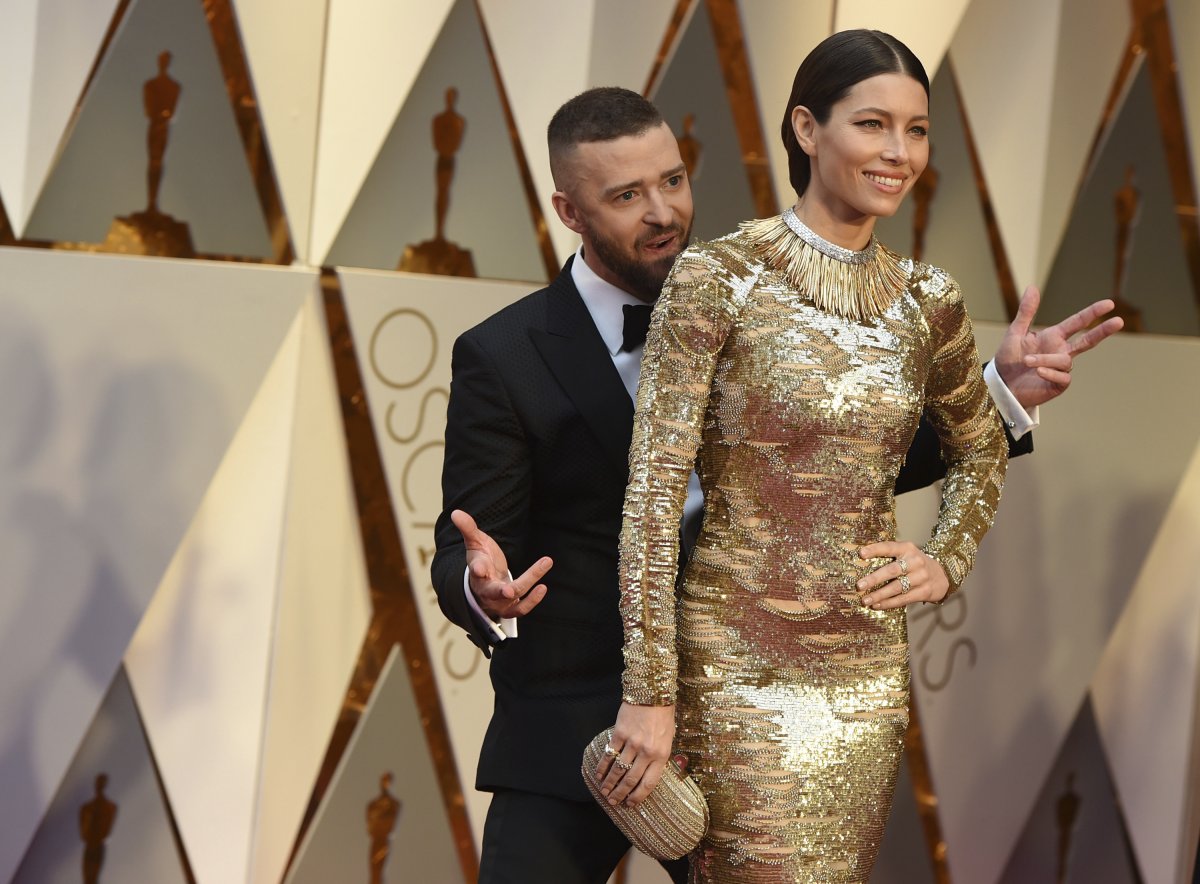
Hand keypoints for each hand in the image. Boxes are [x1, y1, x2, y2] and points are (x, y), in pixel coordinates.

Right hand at [451, 509, 550, 619]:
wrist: (485, 582)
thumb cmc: (481, 559)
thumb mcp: (475, 542)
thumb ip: (468, 528)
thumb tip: (455, 512)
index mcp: (476, 572)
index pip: (475, 570)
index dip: (477, 569)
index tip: (478, 568)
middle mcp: (485, 589)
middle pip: (490, 593)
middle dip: (499, 592)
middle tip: (508, 591)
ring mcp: (498, 600)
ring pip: (511, 597)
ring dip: (527, 586)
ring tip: (544, 567)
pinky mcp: (510, 606)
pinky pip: (521, 608)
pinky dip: (532, 601)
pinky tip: (543, 587)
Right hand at [597, 702, 674, 807]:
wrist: (653, 692)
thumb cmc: (663, 715)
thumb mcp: (669, 738)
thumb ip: (660, 757)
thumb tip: (650, 774)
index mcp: (661, 755)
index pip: (649, 784)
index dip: (638, 797)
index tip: (630, 804)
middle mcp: (646, 752)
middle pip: (631, 779)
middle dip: (620, 793)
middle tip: (613, 801)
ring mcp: (632, 743)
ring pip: (618, 769)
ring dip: (609, 783)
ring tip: (604, 792)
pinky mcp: (620, 733)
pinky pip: (610, 754)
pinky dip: (603, 766)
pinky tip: (599, 774)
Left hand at [857, 541, 947, 608]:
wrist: (941, 575)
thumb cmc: (914, 564)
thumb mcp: (906, 554)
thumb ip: (889, 556)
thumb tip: (861, 564)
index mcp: (907, 548)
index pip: (889, 547)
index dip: (875, 550)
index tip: (861, 554)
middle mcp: (915, 561)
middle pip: (892, 570)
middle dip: (874, 579)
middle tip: (859, 585)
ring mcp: (921, 577)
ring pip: (897, 588)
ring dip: (879, 595)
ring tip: (865, 600)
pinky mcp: (924, 591)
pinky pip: (903, 599)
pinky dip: (888, 603)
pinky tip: (877, 605)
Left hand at [993, 286, 1122, 408]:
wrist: (1000, 384)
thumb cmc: (1008, 359)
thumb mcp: (1015, 332)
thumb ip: (1026, 312)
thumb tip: (1032, 287)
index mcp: (1054, 337)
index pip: (1078, 323)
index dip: (1093, 313)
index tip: (1110, 304)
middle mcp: (1061, 351)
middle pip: (1089, 341)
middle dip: (1103, 331)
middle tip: (1119, 321)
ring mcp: (1061, 369)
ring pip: (1065, 361)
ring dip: (1046, 359)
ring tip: (1027, 361)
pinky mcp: (1058, 385)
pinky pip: (1062, 377)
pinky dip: (1050, 373)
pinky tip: (1038, 372)